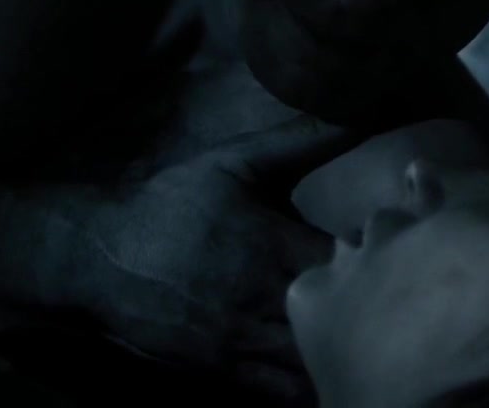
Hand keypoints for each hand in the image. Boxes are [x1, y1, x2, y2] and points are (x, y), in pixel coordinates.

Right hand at [69, 116, 361, 401]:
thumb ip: (300, 140)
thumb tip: (358, 108)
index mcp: (265, 241)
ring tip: (363, 334)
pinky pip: (278, 391)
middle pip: (335, 315)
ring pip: (311, 359)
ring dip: (340, 348)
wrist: (98, 256)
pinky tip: (325, 367)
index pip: (345, 261)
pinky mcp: (217, 370)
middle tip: (386, 299)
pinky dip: (307, 383)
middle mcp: (253, 295)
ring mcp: (234, 339)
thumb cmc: (172, 204)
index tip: (390, 253)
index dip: (376, 261)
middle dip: (365, 310)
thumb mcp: (234, 162)